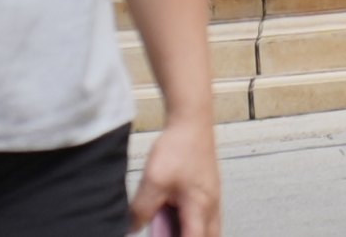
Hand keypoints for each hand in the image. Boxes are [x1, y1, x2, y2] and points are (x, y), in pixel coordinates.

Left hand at [129, 113, 220, 234]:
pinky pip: (204, 218)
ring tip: (170, 229)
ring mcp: (212, 198)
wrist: (191, 120)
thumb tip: (133, 227)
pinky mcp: (207, 190)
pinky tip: (174, 218)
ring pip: (208, 229)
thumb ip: (141, 209)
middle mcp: (211, 207)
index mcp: (200, 208)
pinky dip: (192, 225)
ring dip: (192, 233)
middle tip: (172, 234)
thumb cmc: (179, 147)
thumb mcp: (153, 181)